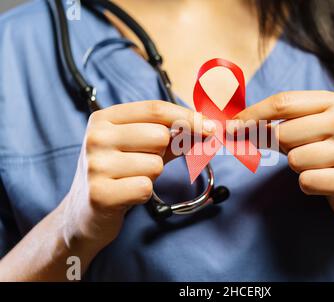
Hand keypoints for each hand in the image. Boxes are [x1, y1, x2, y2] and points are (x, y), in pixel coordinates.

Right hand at [61, 101, 214, 249]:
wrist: (84, 212)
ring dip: (152, 175)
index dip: (187, 117)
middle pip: (159, 135)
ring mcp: (95, 165)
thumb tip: (208, 128)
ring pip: (155, 164)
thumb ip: (172, 134)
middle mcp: (96, 137)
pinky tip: (126, 194)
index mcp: (104, 118)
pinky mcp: (100, 193)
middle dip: (162, 153)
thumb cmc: (119, 173)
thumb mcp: (140, 146)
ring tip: (130, 179)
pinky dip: (143, 193)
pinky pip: (145, 187)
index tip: (211, 127)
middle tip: (142, 164)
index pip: (155, 108)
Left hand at [234, 91, 333, 220]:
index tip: (230, 126)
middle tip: (300, 151)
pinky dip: (308, 184)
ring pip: (294, 159)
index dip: (252, 114)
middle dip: (281, 147)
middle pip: (283, 133)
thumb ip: (275, 124)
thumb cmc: (327, 152)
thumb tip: (234, 126)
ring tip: (317, 165)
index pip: (283, 102)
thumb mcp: (308, 129)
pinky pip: (306, 181)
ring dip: (298, 167)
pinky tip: (324, 180)